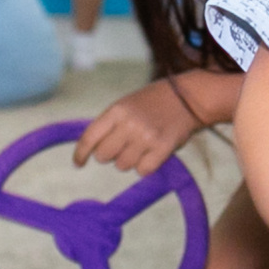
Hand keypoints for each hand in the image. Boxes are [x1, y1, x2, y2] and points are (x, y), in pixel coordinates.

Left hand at [73, 78, 202, 175]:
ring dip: (129, 160)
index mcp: (117, 110)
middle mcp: (129, 124)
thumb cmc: (153, 102)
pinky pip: (143, 171)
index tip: (78, 163)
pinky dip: (145, 166)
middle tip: (123, 146)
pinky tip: (152, 154)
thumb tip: (92, 149)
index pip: (90, 138)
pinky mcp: (162, 149)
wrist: (189, 98)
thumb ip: (109, 124)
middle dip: (110, 155)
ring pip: (123, 166)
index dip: (81, 154)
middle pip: (104, 156)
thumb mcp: (126, 104)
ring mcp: (146, 137)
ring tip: (142, 146)